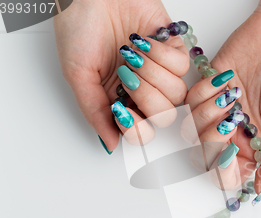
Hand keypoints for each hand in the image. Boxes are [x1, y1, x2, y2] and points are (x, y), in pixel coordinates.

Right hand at [54, 0, 188, 152]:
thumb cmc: (80, 28)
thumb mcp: (79, 75)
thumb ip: (95, 112)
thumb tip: (111, 145)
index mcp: (119, 101)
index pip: (142, 133)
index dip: (137, 128)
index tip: (121, 109)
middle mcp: (142, 90)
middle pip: (164, 117)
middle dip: (146, 95)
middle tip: (125, 73)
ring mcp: (160, 72)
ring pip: (177, 94)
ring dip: (152, 73)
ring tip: (130, 53)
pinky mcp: (173, 50)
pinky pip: (182, 67)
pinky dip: (161, 54)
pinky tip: (143, 41)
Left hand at [185, 0, 260, 195]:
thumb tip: (260, 188)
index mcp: (260, 146)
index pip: (231, 175)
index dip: (224, 173)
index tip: (229, 157)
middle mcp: (238, 132)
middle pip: (206, 156)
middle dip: (213, 141)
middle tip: (232, 120)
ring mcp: (221, 110)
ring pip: (193, 130)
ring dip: (208, 113)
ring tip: (232, 94)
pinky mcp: (209, 87)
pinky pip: (189, 102)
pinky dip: (203, 92)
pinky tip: (225, 80)